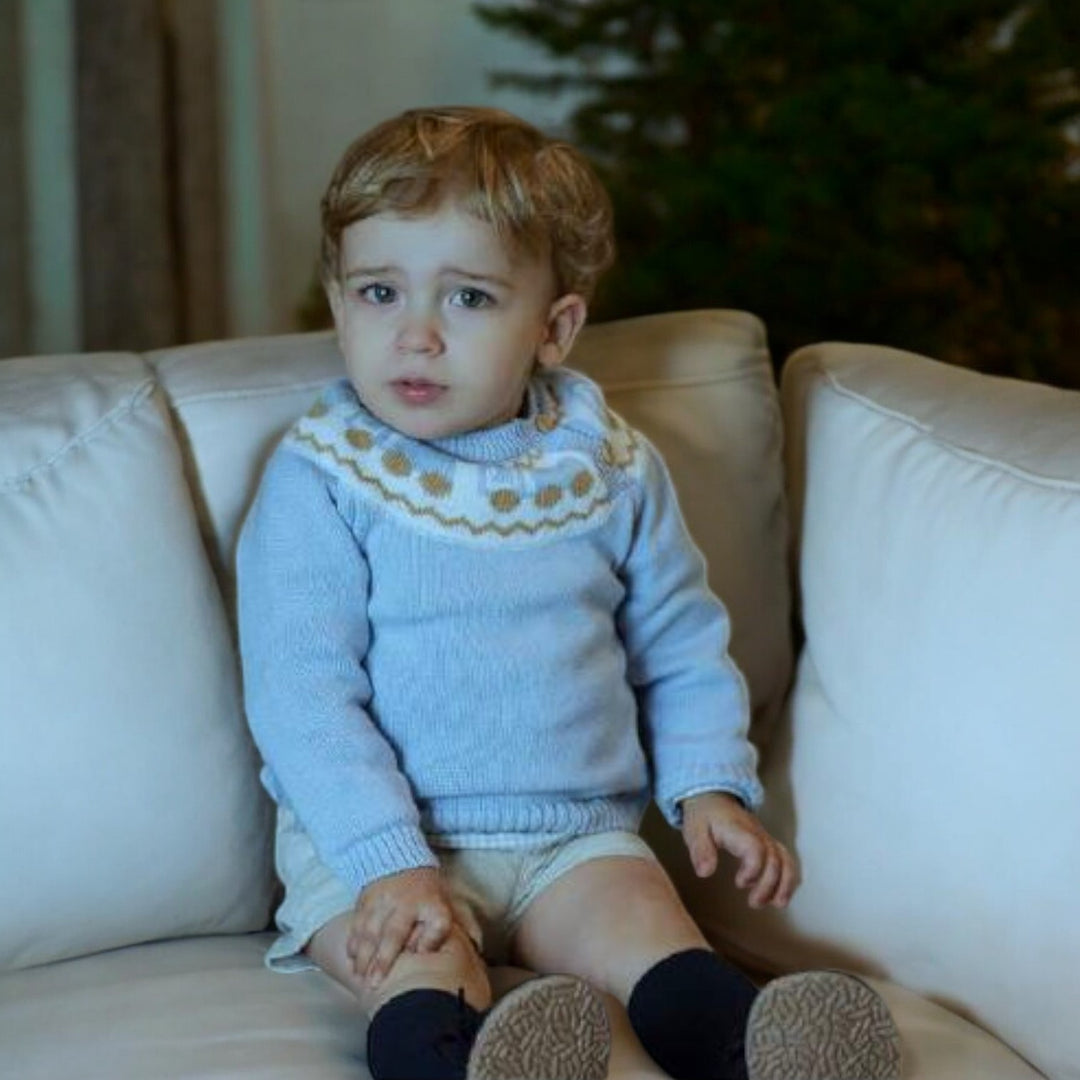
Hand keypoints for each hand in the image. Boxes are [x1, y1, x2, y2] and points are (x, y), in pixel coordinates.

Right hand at [347, 867, 455, 986]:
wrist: (399, 858)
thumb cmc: (427, 890)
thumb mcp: (449, 900)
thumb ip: (465, 923)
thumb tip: (478, 948)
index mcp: (432, 902)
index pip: (437, 922)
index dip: (431, 940)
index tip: (421, 955)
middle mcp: (406, 902)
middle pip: (395, 931)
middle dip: (384, 958)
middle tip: (376, 984)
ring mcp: (383, 901)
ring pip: (371, 930)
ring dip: (364, 955)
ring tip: (361, 977)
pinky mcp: (366, 900)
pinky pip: (357, 923)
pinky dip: (353, 942)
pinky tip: (352, 960)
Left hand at [680, 791, 798, 908]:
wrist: (713, 798)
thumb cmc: (704, 816)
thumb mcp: (694, 831)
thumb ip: (700, 851)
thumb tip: (705, 873)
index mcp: (739, 830)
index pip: (756, 849)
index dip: (753, 869)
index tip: (739, 883)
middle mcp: (758, 834)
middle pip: (774, 858)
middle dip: (768, 884)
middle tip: (754, 903)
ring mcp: (766, 839)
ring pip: (785, 859)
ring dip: (785, 884)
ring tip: (777, 904)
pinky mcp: (768, 844)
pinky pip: (786, 860)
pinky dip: (789, 879)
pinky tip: (781, 896)